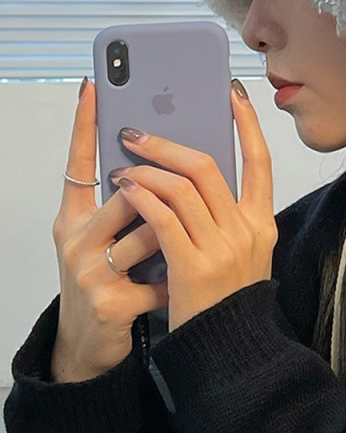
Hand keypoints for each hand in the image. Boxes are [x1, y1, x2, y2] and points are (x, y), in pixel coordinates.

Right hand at [51, 80, 167, 382]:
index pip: (79, 163)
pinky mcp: (111, 303)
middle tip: (180, 198)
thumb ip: (130, 203)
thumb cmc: (109, 278)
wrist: (92, 346)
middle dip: (160, 194)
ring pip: (150, 229)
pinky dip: (180, 278)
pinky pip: (163, 274)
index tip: (93, 86)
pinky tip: (183, 287)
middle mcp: (75, 240)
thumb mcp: (111, 237)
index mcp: (75, 219)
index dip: (84, 125)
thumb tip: (169, 160)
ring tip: (185, 249)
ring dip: (176, 238)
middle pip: (127, 193)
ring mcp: (90, 272)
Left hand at [112, 81, 276, 330]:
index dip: (247, 124)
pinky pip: (164, 217)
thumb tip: (193, 173)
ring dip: (147, 168)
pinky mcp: (193, 265)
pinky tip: (127, 187)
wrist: (226, 348)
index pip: (260, 161)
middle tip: (139, 133)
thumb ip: (227, 214)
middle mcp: (247, 229)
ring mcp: (222, 247)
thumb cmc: (226, 296)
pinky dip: (143, 195)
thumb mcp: (243, 252)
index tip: (233, 95)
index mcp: (262, 222)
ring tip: (123, 164)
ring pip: (181, 187)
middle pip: (208, 167)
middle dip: (169, 144)